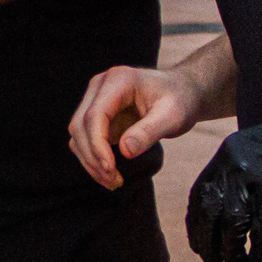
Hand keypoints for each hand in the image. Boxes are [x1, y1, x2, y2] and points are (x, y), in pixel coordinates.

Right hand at [67, 64, 200, 189]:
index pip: (95, 115)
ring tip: (113, 181)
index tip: (110, 169)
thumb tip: (125, 151)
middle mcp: (100, 86)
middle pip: (80, 125)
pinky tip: (109, 173)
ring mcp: (96, 99)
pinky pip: (85, 139)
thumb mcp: (173, 115)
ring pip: (78, 134)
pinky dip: (93, 158)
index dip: (98, 145)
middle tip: (114, 181)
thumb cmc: (180, 100)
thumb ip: (150, 131)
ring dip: (90, 161)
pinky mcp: (97, 114)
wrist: (183, 93)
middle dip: (93, 157)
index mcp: (118, 80)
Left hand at [183, 104, 261, 261]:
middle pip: (211, 214)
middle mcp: (236, 166)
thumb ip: (237, 173)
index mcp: (228, 154)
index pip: (200, 195)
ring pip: (233, 227)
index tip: (198, 243)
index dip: (196, 223)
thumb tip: (222, 213)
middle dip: (207, 244)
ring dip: (232, 252)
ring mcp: (256, 180)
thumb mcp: (258, 148)